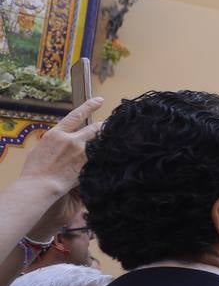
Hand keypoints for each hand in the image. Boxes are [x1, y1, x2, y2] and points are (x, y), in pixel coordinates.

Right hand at [21, 98, 102, 238]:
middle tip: (112, 124)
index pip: (76, 115)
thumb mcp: (40, 149)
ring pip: (100, 141)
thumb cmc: (35, 170)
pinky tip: (112, 154)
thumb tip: (60, 139)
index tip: (99, 101)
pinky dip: (106, 154)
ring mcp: (80, 152)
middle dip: (104, 126)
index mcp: (56, 134)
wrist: (39, 184)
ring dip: (107, 140)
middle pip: (94, 128)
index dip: (89, 106)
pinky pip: (100, 156)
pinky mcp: (87, 164)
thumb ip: (53, 142)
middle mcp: (70, 140)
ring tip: (115, 138)